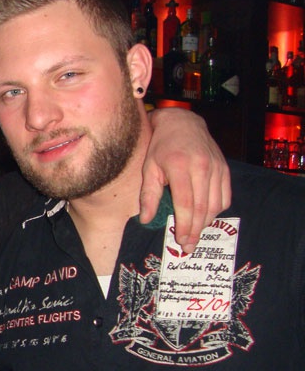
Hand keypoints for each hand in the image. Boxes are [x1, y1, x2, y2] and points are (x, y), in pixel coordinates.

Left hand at [140, 107, 230, 252]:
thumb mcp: (149, 169)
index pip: (186, 203)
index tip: (181, 241)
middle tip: (188, 247)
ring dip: (206, 223)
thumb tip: (145, 220)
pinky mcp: (225, 168)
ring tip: (195, 235)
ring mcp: (216, 167)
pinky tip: (205, 217)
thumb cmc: (160, 147)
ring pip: (215, 204)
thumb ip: (148, 196)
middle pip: (202, 207)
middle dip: (195, 230)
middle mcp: (202, 167)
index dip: (185, 225)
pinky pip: (225, 196)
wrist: (182, 123)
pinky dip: (216, 210)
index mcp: (180, 166)